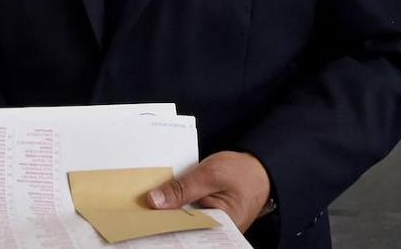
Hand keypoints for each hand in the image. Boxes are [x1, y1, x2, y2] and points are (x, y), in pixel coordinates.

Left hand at [146, 151, 271, 232]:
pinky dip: (176, 208)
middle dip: (164, 219)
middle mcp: (216, 232)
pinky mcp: (206, 218)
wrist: (258, 167)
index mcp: (223, 226)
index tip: (143, 219)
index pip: (187, 230)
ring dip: (168, 213)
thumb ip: (182, 189)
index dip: (164, 224)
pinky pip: (187, 215)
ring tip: (148, 206)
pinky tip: (161, 202)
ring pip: (183, 222)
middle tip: (142, 210)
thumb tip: (154, 201)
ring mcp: (211, 226)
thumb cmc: (242, 171)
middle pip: (183, 228)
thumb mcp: (209, 174)